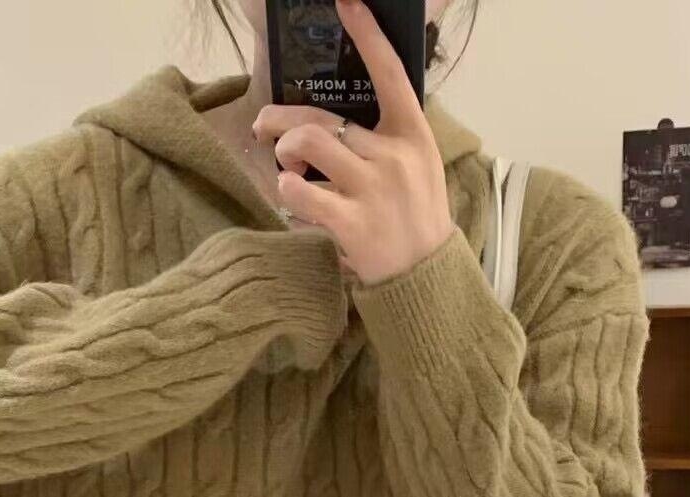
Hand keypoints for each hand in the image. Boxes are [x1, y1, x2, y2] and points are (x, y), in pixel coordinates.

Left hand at [253, 0, 454, 285]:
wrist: (425, 276)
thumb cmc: (414, 218)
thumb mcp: (416, 166)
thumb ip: (384, 137)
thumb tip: (334, 119)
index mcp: (413, 135)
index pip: (390, 74)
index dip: (368, 35)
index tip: (346, 3)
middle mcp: (393, 157)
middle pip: (322, 118)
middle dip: (281, 119)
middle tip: (264, 127)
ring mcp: (373, 190)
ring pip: (308, 144)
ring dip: (284, 153)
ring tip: (285, 167)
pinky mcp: (353, 223)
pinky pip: (301, 192)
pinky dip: (288, 191)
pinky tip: (294, 198)